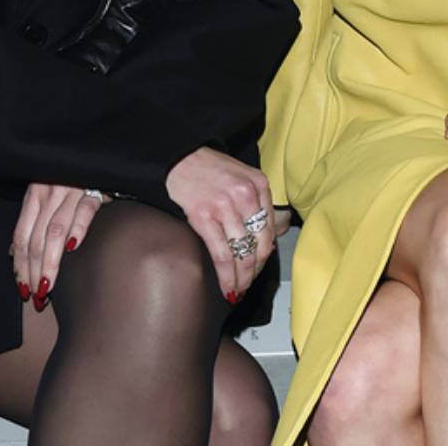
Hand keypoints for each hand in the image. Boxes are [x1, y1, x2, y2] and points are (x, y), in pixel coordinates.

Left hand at [11, 183, 104, 311]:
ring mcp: (71, 190)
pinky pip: (85, 211)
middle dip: (33, 271)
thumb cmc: (66, 179)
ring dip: (50, 263)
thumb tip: (13, 253)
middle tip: (36, 296)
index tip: (22, 287)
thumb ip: (29, 222)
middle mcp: (48, 193)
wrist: (92, 157)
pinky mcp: (94, 189)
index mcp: (33, 195)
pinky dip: (78, 229)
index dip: (20, 264)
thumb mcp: (42, 195)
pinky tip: (73, 247)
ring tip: (48, 287)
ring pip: (55, 231)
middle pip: (36, 239)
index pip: (21, 236)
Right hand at [164, 147, 275, 304]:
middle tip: (247, 285)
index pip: (270, 230)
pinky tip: (226, 288)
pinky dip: (226, 277)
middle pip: (260, 246)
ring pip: (242, 255)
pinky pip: (221, 255)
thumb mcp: (240, 176)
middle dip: (254, 272)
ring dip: (241, 280)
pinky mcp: (204, 217)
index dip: (265, 256)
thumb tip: (263, 242)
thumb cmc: (207, 167)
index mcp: (259, 184)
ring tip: (237, 291)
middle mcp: (246, 195)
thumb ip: (255, 202)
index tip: (258, 268)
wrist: (178, 156)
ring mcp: (225, 207)